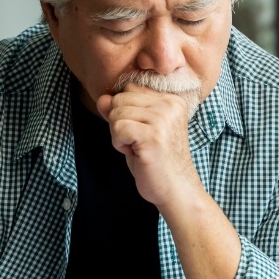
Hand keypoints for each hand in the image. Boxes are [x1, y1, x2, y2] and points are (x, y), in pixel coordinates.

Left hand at [97, 83, 203, 208]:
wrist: (176, 189)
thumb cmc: (157, 161)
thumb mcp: (138, 130)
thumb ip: (120, 111)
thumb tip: (102, 98)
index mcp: (171, 99)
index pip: (130, 88)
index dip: (126, 112)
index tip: (142, 132)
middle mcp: (170, 104)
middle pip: (120, 99)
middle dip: (120, 123)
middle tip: (139, 142)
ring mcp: (162, 119)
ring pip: (116, 113)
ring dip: (119, 135)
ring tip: (138, 148)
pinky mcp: (153, 135)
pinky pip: (118, 128)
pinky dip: (119, 144)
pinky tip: (135, 153)